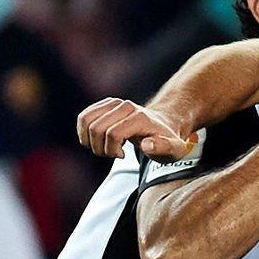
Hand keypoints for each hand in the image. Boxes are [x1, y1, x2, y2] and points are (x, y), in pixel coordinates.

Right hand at [77, 97, 192, 160]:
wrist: (165, 124)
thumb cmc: (167, 140)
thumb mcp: (174, 149)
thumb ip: (164, 147)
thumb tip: (147, 144)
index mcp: (140, 118)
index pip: (113, 134)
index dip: (112, 151)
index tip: (123, 156)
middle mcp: (126, 106)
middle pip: (96, 128)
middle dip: (100, 148)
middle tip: (114, 154)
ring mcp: (115, 102)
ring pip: (85, 121)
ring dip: (90, 140)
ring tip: (106, 147)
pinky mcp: (106, 103)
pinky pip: (83, 116)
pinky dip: (85, 132)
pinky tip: (100, 140)